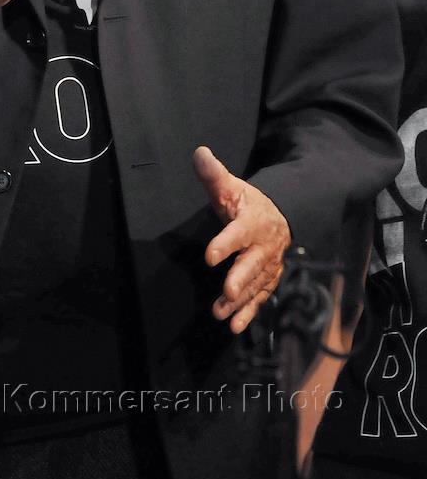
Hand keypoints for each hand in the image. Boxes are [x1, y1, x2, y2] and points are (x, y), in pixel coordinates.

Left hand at [193, 145, 290, 333]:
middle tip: (226, 291)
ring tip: (221, 314)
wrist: (280, 217)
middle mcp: (263, 247)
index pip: (238, 233)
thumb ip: (213, 174)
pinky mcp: (267, 280)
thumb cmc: (248, 203)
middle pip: (252, 264)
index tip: (210, 255)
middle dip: (240, 279)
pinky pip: (260, 298)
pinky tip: (235, 326)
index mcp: (252, 222)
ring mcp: (267, 266)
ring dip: (239, 301)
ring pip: (255, 285)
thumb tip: (198, 152)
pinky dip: (249, 312)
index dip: (225, 244)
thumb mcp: (231, 187)